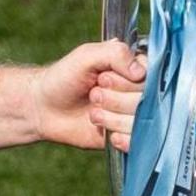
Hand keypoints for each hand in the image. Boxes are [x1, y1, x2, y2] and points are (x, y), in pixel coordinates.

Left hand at [32, 37, 145, 151]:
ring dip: (113, 118)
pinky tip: (107, 133)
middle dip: (115, 99)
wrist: (44, 108)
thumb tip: (141, 73)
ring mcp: (133, 115)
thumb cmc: (65, 77)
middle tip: (93, 94)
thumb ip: (116, 54)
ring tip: (93, 112)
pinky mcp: (126, 136)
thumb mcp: (87, 55)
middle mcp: (138, 92)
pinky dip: (122, 138)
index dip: (127, 81)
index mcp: (133, 69)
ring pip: (141, 121)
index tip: (103, 79)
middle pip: (146, 100)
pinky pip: (138, 141)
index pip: (150, 76)